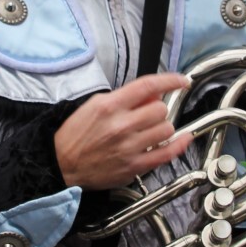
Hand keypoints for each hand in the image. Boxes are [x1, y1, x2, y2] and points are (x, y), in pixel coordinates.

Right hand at [54, 72, 191, 189]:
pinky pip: (167, 153)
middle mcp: (121, 125)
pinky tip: (184, 138)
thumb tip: (151, 92)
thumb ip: (123, 98)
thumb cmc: (75, 136)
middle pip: (160, 109)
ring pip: (166, 129)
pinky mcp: (134, 166)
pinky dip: (179, 145)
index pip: (148, 86)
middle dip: (157, 109)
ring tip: (150, 131)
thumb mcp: (94, 105)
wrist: (61, 164)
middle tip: (148, 115)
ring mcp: (129, 147)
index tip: (181, 81)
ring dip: (162, 127)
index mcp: (110, 106)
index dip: (170, 80)